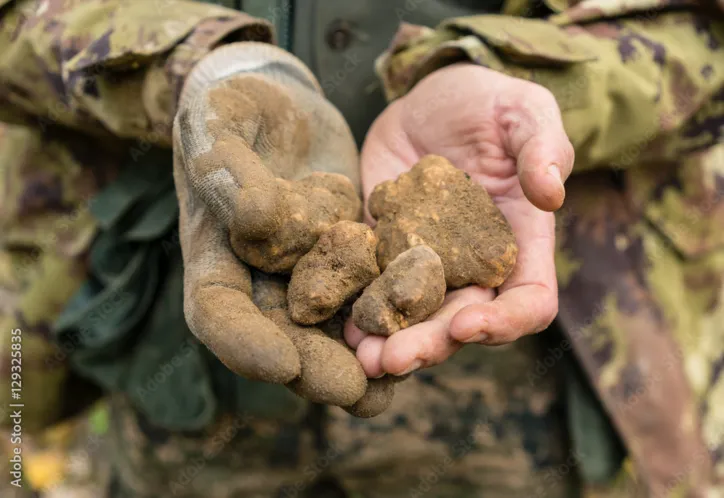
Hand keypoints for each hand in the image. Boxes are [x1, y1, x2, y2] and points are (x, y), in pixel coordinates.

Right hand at [173, 42, 388, 414]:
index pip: (217, 312)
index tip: (280, 363)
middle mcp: (258, 279)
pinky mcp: (345, 261)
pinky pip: (364, 298)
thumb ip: (229, 171)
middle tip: (352, 389)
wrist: (279, 103)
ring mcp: (303, 275)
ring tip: (389, 386)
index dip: (244, 342)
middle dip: (314, 367)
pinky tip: (421, 339)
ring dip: (356, 363)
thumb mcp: (221, 126)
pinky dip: (387, 322)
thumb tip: (254, 218)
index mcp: (215, 256)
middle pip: (279, 337)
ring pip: (325, 332)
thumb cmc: (235, 110)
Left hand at [346, 63, 573, 377]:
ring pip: (416, 318)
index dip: (504, 322)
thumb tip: (551, 192)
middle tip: (392, 358)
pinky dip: (359, 310)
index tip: (467, 323)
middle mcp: (476, 267)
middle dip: (429, 344)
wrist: (430, 100)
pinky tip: (340, 325)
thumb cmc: (489, 104)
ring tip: (362, 357)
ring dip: (390, 343)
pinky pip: (375, 289)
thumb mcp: (525, 112)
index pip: (529, 301)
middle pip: (461, 323)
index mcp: (520, 243)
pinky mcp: (386, 252)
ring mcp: (428, 264)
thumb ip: (543, 148)